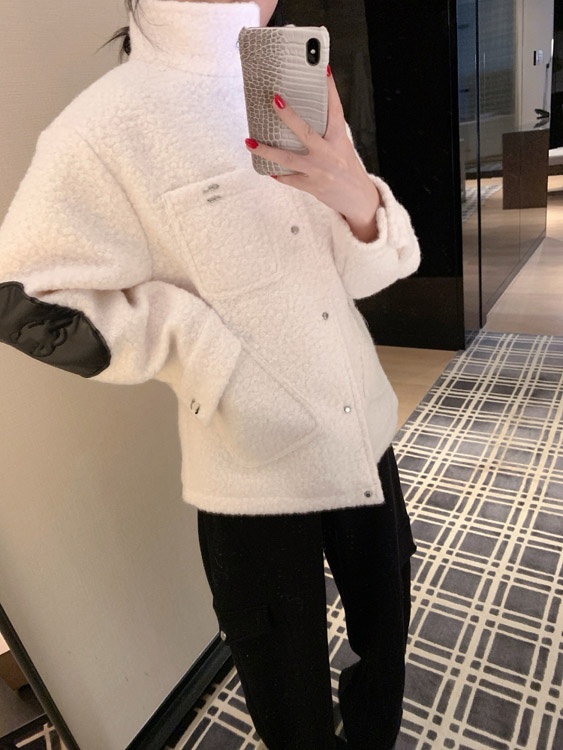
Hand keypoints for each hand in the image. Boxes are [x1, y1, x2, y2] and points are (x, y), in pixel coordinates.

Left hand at [244, 67, 380, 242]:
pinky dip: (278, 174)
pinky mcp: (311, 186)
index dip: (330, 90)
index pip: (335, 110)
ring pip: (288, 159)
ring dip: (266, 151)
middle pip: (306, 132)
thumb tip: (301, 118)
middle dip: (289, 116)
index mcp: (339, 140)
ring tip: (249, 142)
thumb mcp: (342, 147)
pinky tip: (267, 169)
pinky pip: (289, 179)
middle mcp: (329, 154)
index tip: (323, 70)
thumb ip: (325, 133)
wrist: (358, 200)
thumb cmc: (348, 170)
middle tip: (274, 100)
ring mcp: (319, 172)